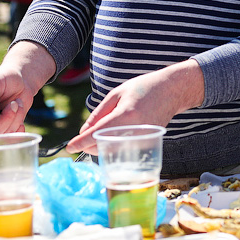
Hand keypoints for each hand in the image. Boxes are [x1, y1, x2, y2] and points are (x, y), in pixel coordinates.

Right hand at [0, 67, 28, 137]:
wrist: (21, 79)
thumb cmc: (3, 78)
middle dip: (4, 121)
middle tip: (13, 104)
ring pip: (3, 135)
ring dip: (15, 118)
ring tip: (17, 103)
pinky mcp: (9, 126)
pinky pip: (14, 134)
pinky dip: (20, 124)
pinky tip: (20, 111)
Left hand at [67, 59, 203, 154]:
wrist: (171, 91)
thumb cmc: (143, 88)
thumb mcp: (116, 94)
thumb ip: (98, 114)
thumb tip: (83, 133)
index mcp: (125, 115)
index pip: (96, 134)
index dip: (79, 142)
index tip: (69, 147)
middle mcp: (134, 130)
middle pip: (102, 146)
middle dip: (88, 144)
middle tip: (85, 135)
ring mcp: (142, 139)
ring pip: (111, 151)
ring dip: (99, 146)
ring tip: (101, 132)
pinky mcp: (146, 144)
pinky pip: (123, 150)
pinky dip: (113, 145)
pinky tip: (114, 135)